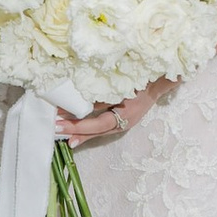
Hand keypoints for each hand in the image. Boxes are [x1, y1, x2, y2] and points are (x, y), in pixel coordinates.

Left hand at [58, 78, 178, 150]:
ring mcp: (125, 123)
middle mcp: (125, 122)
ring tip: (64, 137)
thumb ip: (104, 95)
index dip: (79, 123)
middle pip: (97, 130)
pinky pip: (104, 128)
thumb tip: (80, 100)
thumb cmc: (142, 79)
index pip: (98, 121)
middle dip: (76, 130)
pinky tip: (77, 135)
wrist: (161, 82)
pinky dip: (90, 131)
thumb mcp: (123, 85)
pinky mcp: (124, 121)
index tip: (59, 119)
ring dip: (81, 133)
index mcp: (126, 114)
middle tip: (55, 129)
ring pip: (100, 132)